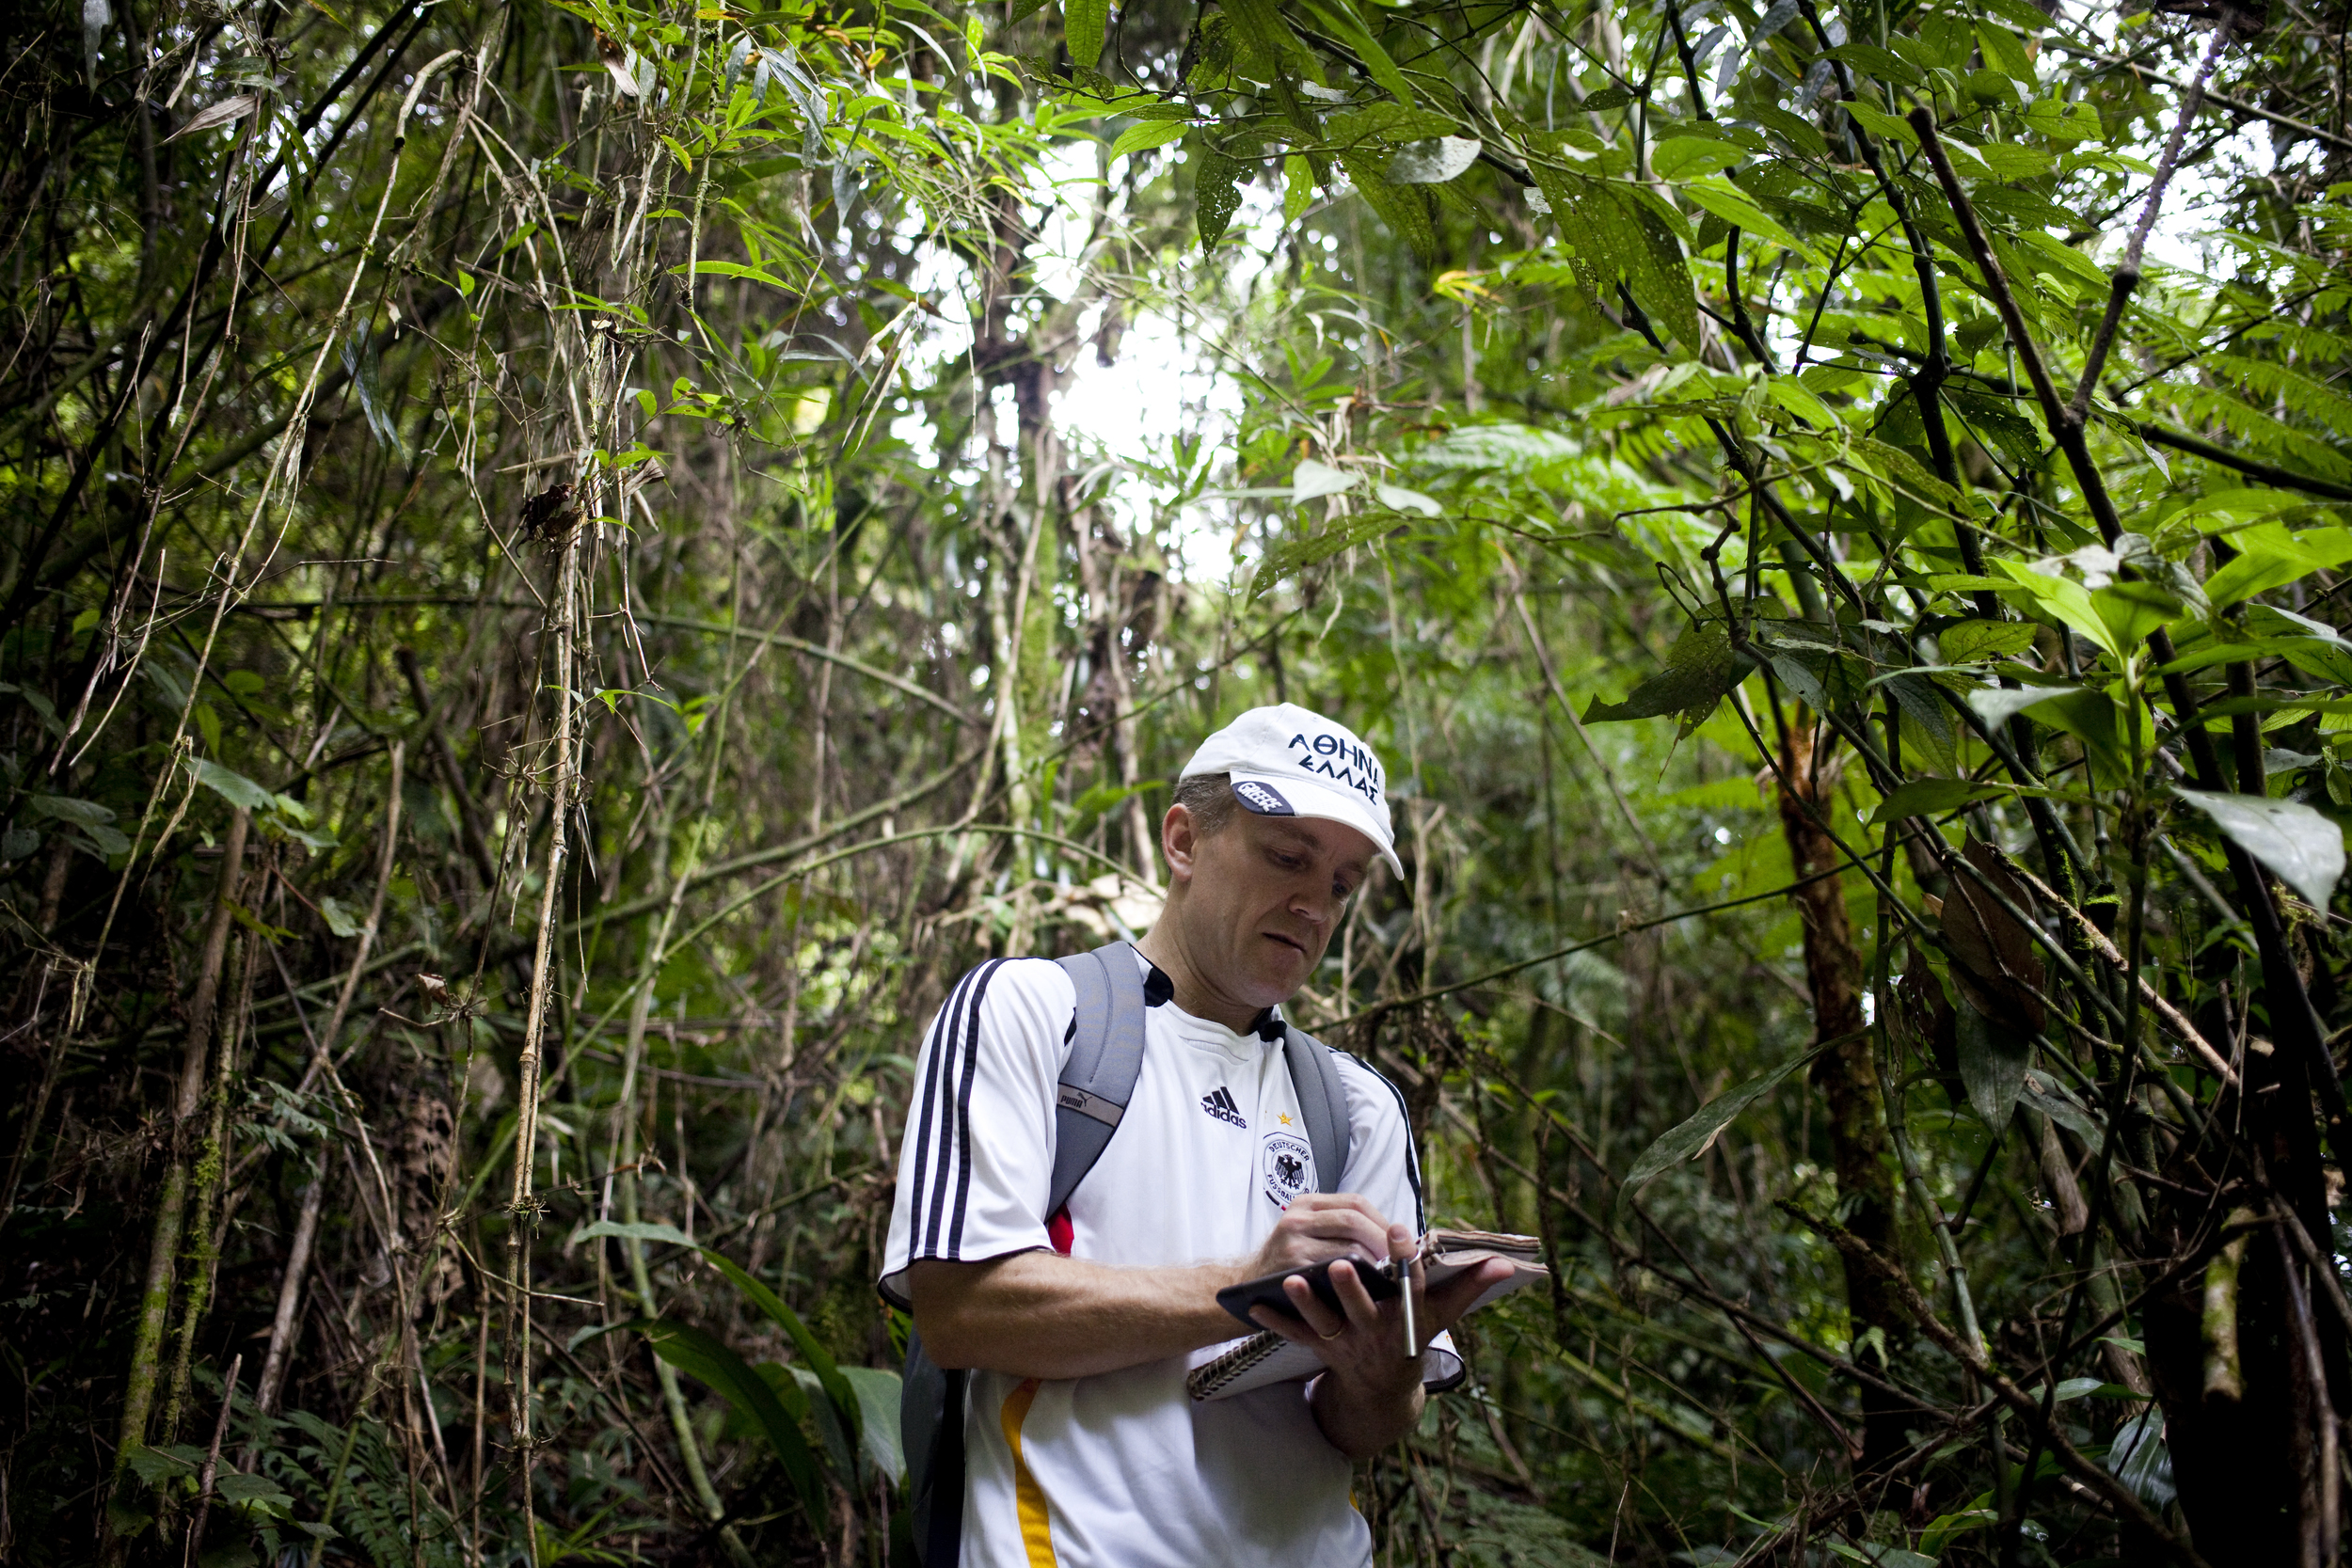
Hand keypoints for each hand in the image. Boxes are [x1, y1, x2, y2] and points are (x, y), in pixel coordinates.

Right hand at [1241, 1192, 1402, 1279]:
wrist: (1251, 1288)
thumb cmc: (1291, 1263)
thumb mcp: (1309, 1233)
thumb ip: (1340, 1227)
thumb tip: (1392, 1235)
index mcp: (1307, 1204)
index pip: (1355, 1203)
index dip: (1382, 1221)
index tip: (1399, 1240)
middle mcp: (1298, 1217)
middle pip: (1353, 1219)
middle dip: (1382, 1240)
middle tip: (1399, 1259)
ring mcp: (1293, 1241)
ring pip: (1348, 1245)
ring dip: (1374, 1261)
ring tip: (1388, 1273)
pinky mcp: (1293, 1267)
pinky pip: (1335, 1270)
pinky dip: (1357, 1277)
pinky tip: (1367, 1286)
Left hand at [1247, 1247, 1513, 1396]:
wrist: (1384, 1390)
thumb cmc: (1414, 1337)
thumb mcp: (1443, 1316)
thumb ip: (1470, 1286)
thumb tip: (1506, 1262)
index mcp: (1406, 1317)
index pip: (1409, 1285)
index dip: (1404, 1258)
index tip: (1399, 1231)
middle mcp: (1376, 1330)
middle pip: (1362, 1308)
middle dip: (1351, 1289)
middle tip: (1339, 1263)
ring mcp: (1347, 1343)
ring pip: (1324, 1324)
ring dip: (1307, 1304)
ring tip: (1291, 1281)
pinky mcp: (1321, 1350)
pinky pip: (1295, 1337)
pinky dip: (1274, 1323)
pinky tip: (1253, 1306)